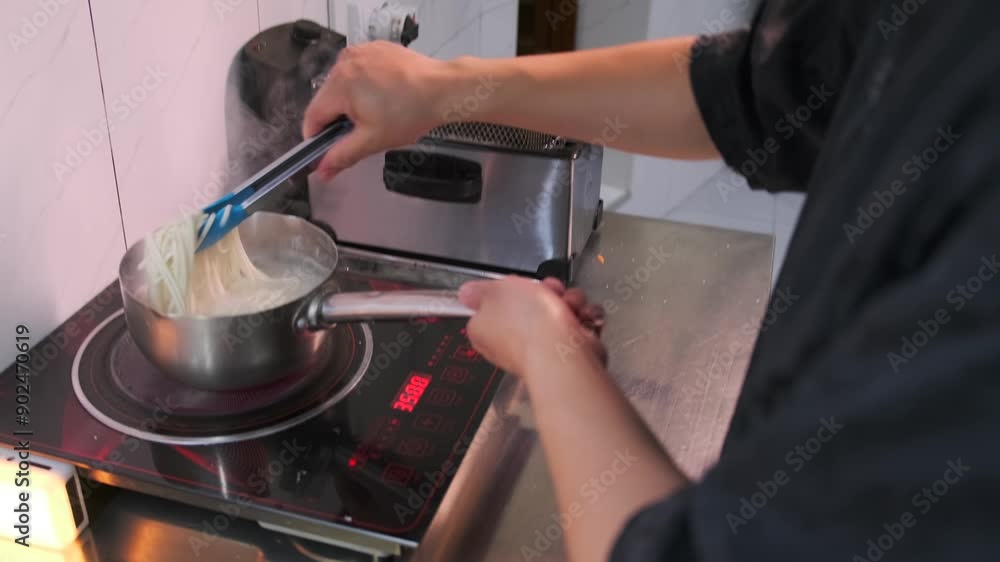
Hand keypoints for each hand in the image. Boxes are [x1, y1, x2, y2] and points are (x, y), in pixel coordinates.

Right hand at [302, 41, 451, 179]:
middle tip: (363, 132)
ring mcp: (360, 51)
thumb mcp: (372, 140)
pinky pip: (359, 71)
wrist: (443, 89)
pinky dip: (365, 85)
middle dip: (338, 119)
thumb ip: (342, 155)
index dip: (317, 138)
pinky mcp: (375, 48)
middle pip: (327, 99)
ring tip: (378, 112)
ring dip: (352, 102)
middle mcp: (344, 62)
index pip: (313, 116)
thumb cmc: (410, 112)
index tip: (326, 151)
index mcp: (338, 83)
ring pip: (342, 85)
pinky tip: (385, 96)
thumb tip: (322, 170)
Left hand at [457, 276, 606, 375]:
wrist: (561, 351)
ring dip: (569, 302)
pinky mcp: (567, 353)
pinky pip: (576, 326)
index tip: (521, 283)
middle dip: (546, 292)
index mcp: (484, 330)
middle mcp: (510, 344)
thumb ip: (479, 291)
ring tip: (570, 306)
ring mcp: (540, 350)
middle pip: (530, 305)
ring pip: (557, 312)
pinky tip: (583, 317)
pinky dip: (584, 318)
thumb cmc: (525, 321)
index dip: (511, 288)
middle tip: (550, 291)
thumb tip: (466, 294)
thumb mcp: (494, 292)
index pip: (496, 303)